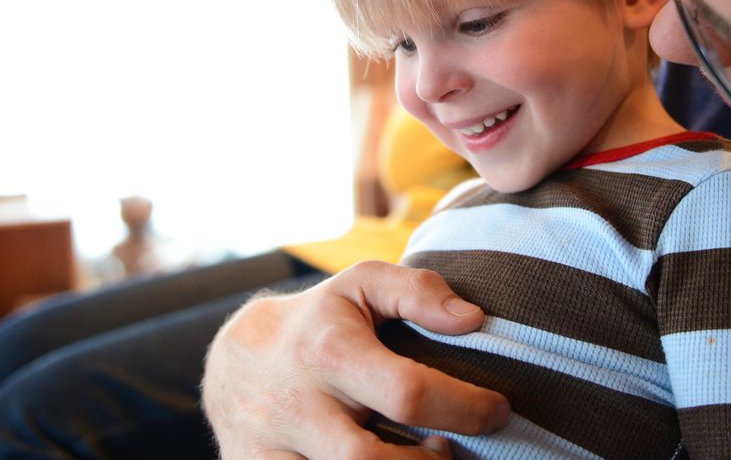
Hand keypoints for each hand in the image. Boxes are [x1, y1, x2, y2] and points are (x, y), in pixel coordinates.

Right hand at [202, 260, 511, 458]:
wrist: (233, 363)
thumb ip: (418, 291)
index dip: (465, 407)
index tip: (498, 409)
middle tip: (450, 450)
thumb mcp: (362, 286)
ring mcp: (272, 450)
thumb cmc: (319, 322)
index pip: (407, 392)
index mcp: (330, 352)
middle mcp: (297, 406)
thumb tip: (473, 317)